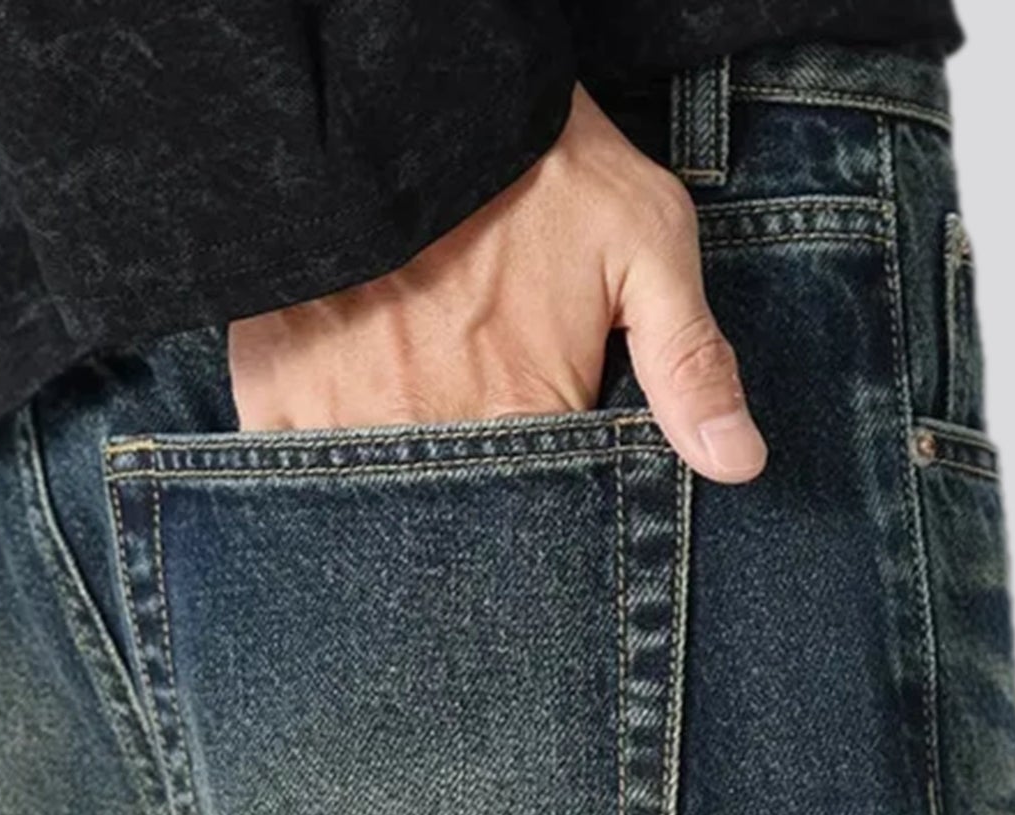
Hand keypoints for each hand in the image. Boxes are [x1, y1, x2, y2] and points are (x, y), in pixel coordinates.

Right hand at [227, 85, 767, 483]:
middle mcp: (429, 438)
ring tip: (416, 435)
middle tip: (477, 435)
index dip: (553, 506)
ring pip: (379, 513)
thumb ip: (691, 362)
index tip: (548, 471)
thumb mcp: (643, 239)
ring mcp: (342, 426)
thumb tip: (740, 466)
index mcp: (522, 415)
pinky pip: (296, 478)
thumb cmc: (531, 164)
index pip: (546, 518)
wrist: (390, 91)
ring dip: (401, 496)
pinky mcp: (274, 401)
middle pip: (460, 523)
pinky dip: (320, 476)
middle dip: (477, 510)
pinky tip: (349, 432)